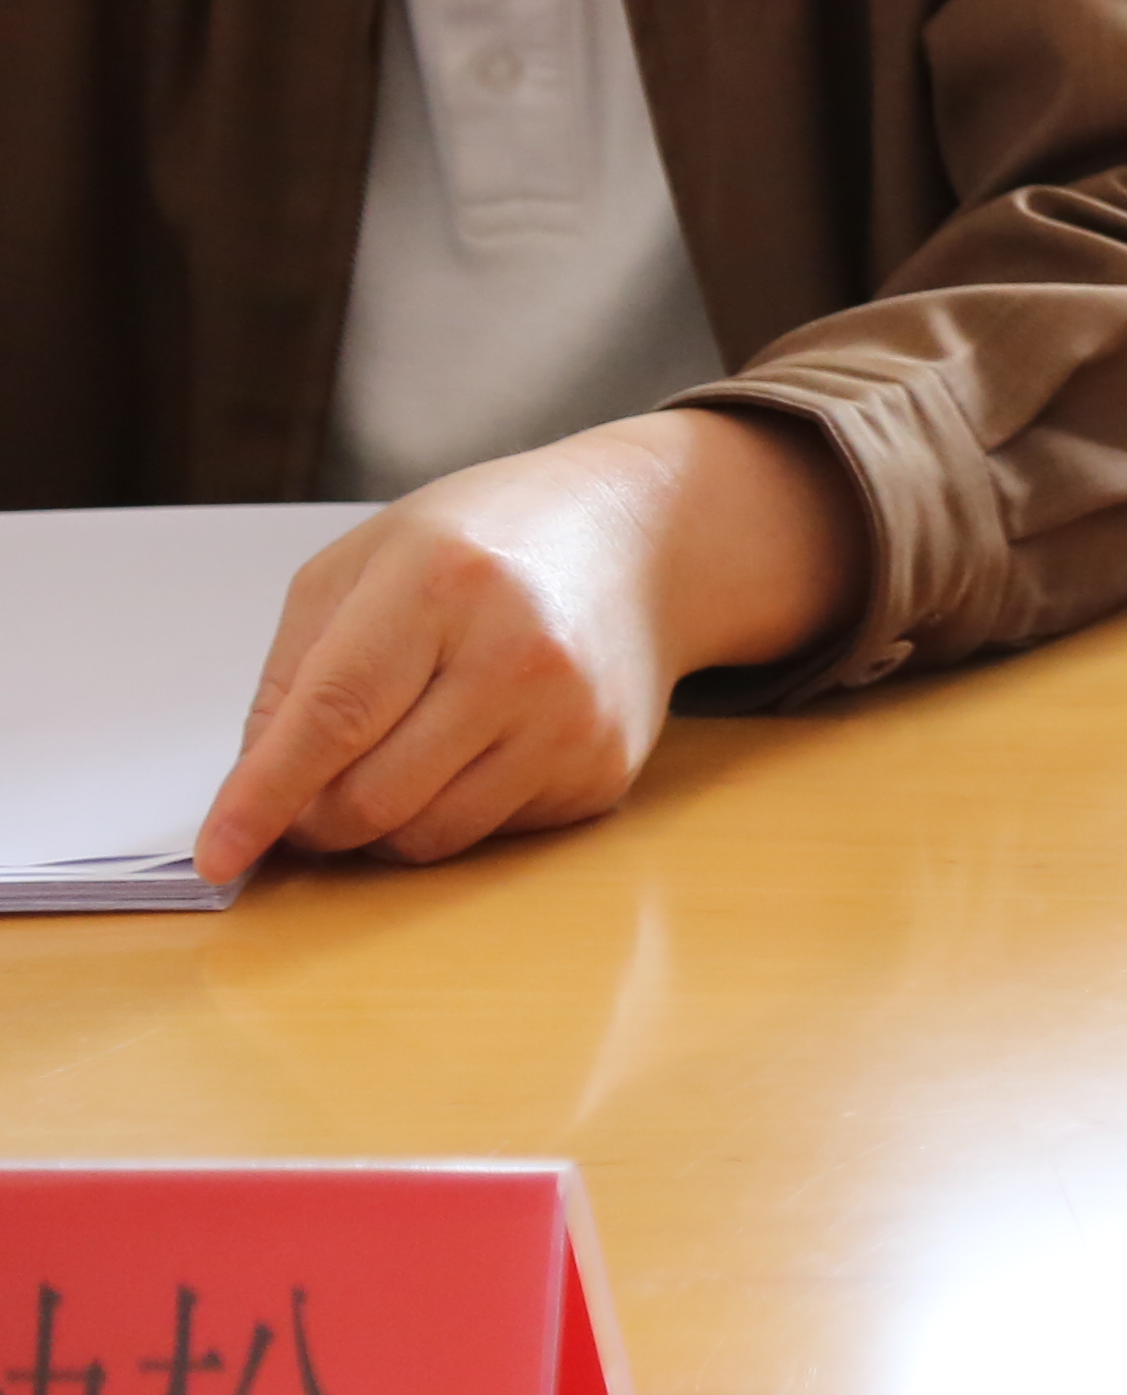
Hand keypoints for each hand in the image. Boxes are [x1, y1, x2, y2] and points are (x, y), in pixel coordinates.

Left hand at [192, 410, 866, 882]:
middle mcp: (519, 652)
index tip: (219, 853)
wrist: (638, 541)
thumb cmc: (483, 544)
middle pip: (371, 797)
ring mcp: (571, 717)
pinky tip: (478, 743)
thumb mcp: (362, 564)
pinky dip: (455, 807)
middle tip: (304, 793)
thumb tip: (255, 793)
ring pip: (427, 836)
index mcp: (443, 580)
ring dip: (382, 823)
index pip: (333, 716)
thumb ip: (294, 674)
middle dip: (313, 817)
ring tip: (394, 757)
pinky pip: (489, 835)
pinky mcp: (602, 768)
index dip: (264, 794)